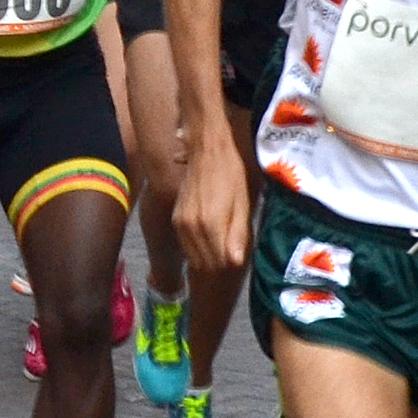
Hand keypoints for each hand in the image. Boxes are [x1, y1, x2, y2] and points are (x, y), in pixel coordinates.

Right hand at [174, 131, 251, 273]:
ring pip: (193, 257)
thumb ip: (237, 235)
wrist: (207, 150)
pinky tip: (210, 242)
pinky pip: (186, 245)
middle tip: (231, 257)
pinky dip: (198, 249)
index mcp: (209, 225)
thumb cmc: (231, 175)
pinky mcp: (175, 218)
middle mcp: (190, 228)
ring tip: (222, 251)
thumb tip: (235, 263)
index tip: (237, 262)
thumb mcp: (242, 204)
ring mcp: (180, 224)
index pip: (217, 263)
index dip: (228, 267)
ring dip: (207, 260)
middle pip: (204, 263)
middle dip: (218, 266)